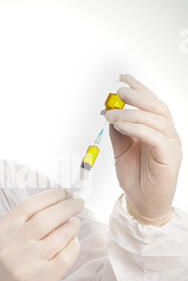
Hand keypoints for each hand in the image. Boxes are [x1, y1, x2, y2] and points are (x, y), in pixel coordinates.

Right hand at [0, 189, 83, 280]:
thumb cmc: (8, 262)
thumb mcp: (7, 237)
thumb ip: (26, 220)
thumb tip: (59, 201)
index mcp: (3, 230)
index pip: (30, 205)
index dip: (52, 196)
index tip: (65, 192)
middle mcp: (13, 245)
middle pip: (47, 218)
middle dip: (68, 206)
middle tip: (78, 203)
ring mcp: (28, 263)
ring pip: (60, 235)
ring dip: (72, 225)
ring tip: (74, 223)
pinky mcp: (43, 279)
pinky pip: (67, 254)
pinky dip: (74, 244)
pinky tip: (72, 241)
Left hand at [106, 74, 181, 225]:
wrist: (141, 202)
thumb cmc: (135, 177)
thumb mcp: (121, 151)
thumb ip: (118, 132)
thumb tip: (110, 113)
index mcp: (156, 129)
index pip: (150, 103)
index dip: (138, 88)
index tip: (123, 77)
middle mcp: (166, 134)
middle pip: (156, 106)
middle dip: (137, 95)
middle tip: (118, 92)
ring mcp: (170, 145)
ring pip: (155, 119)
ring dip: (131, 113)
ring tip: (113, 114)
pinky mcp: (169, 157)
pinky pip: (155, 136)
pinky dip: (137, 128)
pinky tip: (121, 126)